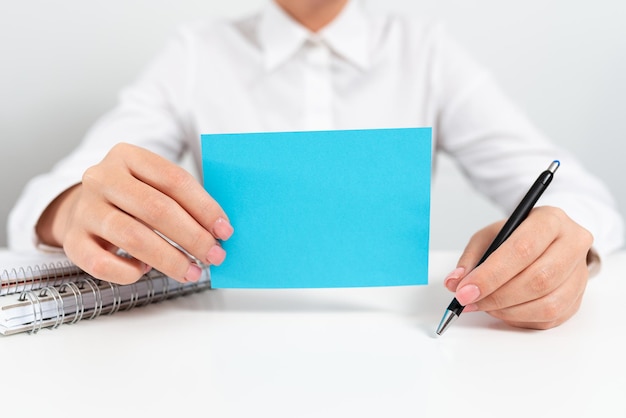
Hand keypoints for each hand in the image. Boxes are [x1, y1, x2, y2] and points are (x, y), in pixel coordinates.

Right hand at [36, 143, 233, 284]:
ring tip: (191, 271)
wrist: (81, 206)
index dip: (204, 207)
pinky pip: (102, 263)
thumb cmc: (132, 198)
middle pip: (156, 209)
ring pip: (133, 237)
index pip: (174, 180)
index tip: (225, 230)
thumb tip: (219, 231)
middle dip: (192, 237)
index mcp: (127, 156)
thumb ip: (183, 200)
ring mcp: (84, 209)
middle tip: (214, 255)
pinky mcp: (72, 241)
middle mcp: (102, 178)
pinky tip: (144, 270)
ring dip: (170, 259)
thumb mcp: (154, 184)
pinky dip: (129, 272)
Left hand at [443, 206, 593, 329]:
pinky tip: (502, 310)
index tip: (465, 290)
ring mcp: (580, 274)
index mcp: (550, 220)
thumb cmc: (518, 236)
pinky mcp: (577, 298)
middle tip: (469, 301)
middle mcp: (573, 245)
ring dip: (508, 311)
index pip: (523, 250)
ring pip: (547, 304)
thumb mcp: (490, 235)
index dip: (491, 275)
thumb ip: (471, 257)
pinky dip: (519, 319)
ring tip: (484, 305)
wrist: (548, 241)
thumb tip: (454, 282)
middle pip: (538, 279)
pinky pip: (549, 318)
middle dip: (497, 296)